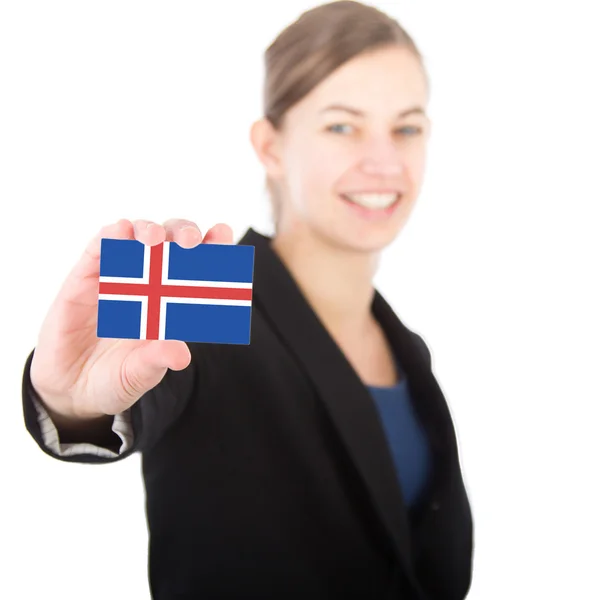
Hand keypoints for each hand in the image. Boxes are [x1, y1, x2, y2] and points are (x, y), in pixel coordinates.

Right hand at [30, 218, 232, 421]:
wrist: (70, 390)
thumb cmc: (115, 379)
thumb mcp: (138, 375)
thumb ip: (156, 361)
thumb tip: (181, 355)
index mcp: (175, 303)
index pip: (199, 267)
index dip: (213, 248)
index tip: (223, 233)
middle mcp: (150, 282)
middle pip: (172, 242)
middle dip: (184, 233)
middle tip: (189, 241)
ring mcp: (119, 276)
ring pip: (138, 236)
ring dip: (149, 230)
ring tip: (154, 238)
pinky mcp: (85, 277)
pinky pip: (99, 247)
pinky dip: (111, 235)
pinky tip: (120, 230)